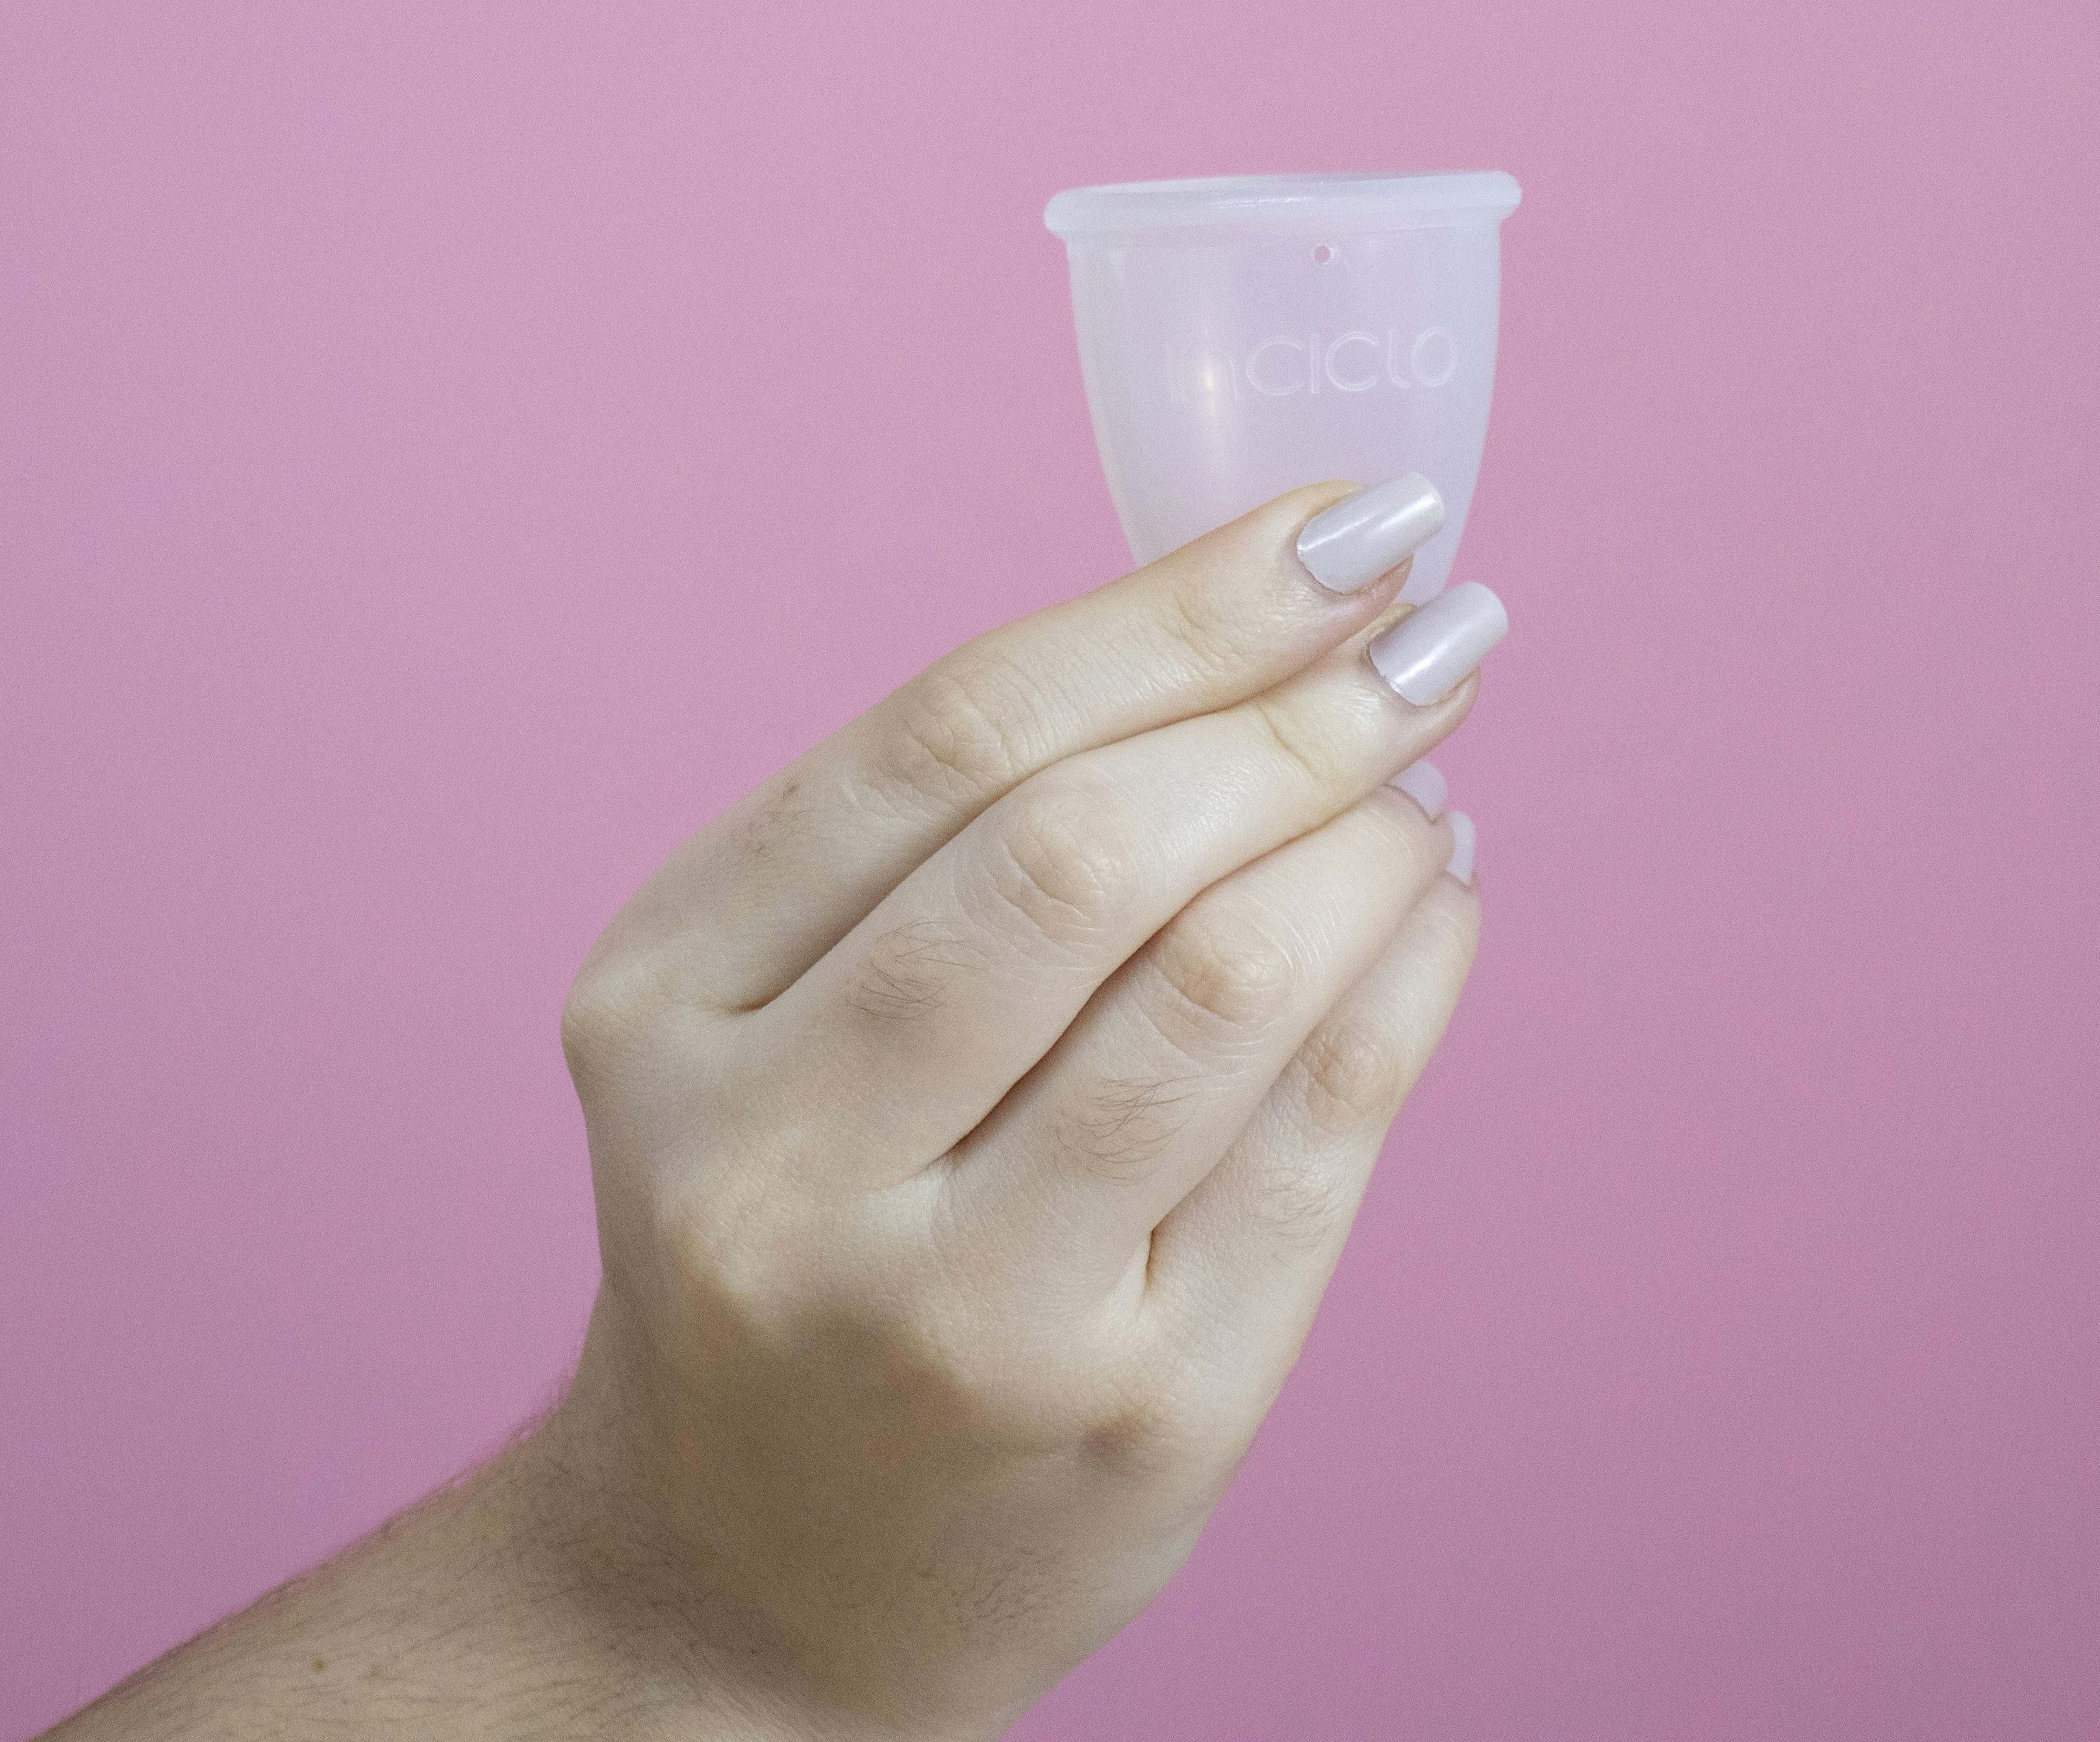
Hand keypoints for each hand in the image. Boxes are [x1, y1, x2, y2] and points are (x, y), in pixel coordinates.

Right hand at [530, 479, 1497, 1736]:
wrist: (754, 1577)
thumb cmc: (798, 1228)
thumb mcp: (764, 1017)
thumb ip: (954, 832)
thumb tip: (1272, 620)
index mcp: (666, 1013)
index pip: (951, 741)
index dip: (1174, 606)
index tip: (1338, 522)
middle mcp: (782, 1168)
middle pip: (1082, 853)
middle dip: (1292, 706)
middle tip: (1424, 626)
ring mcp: (962, 1313)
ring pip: (1220, 984)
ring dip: (1369, 832)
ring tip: (1420, 767)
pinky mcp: (1141, 1416)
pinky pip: (1321, 1135)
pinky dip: (1410, 977)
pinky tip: (1433, 897)